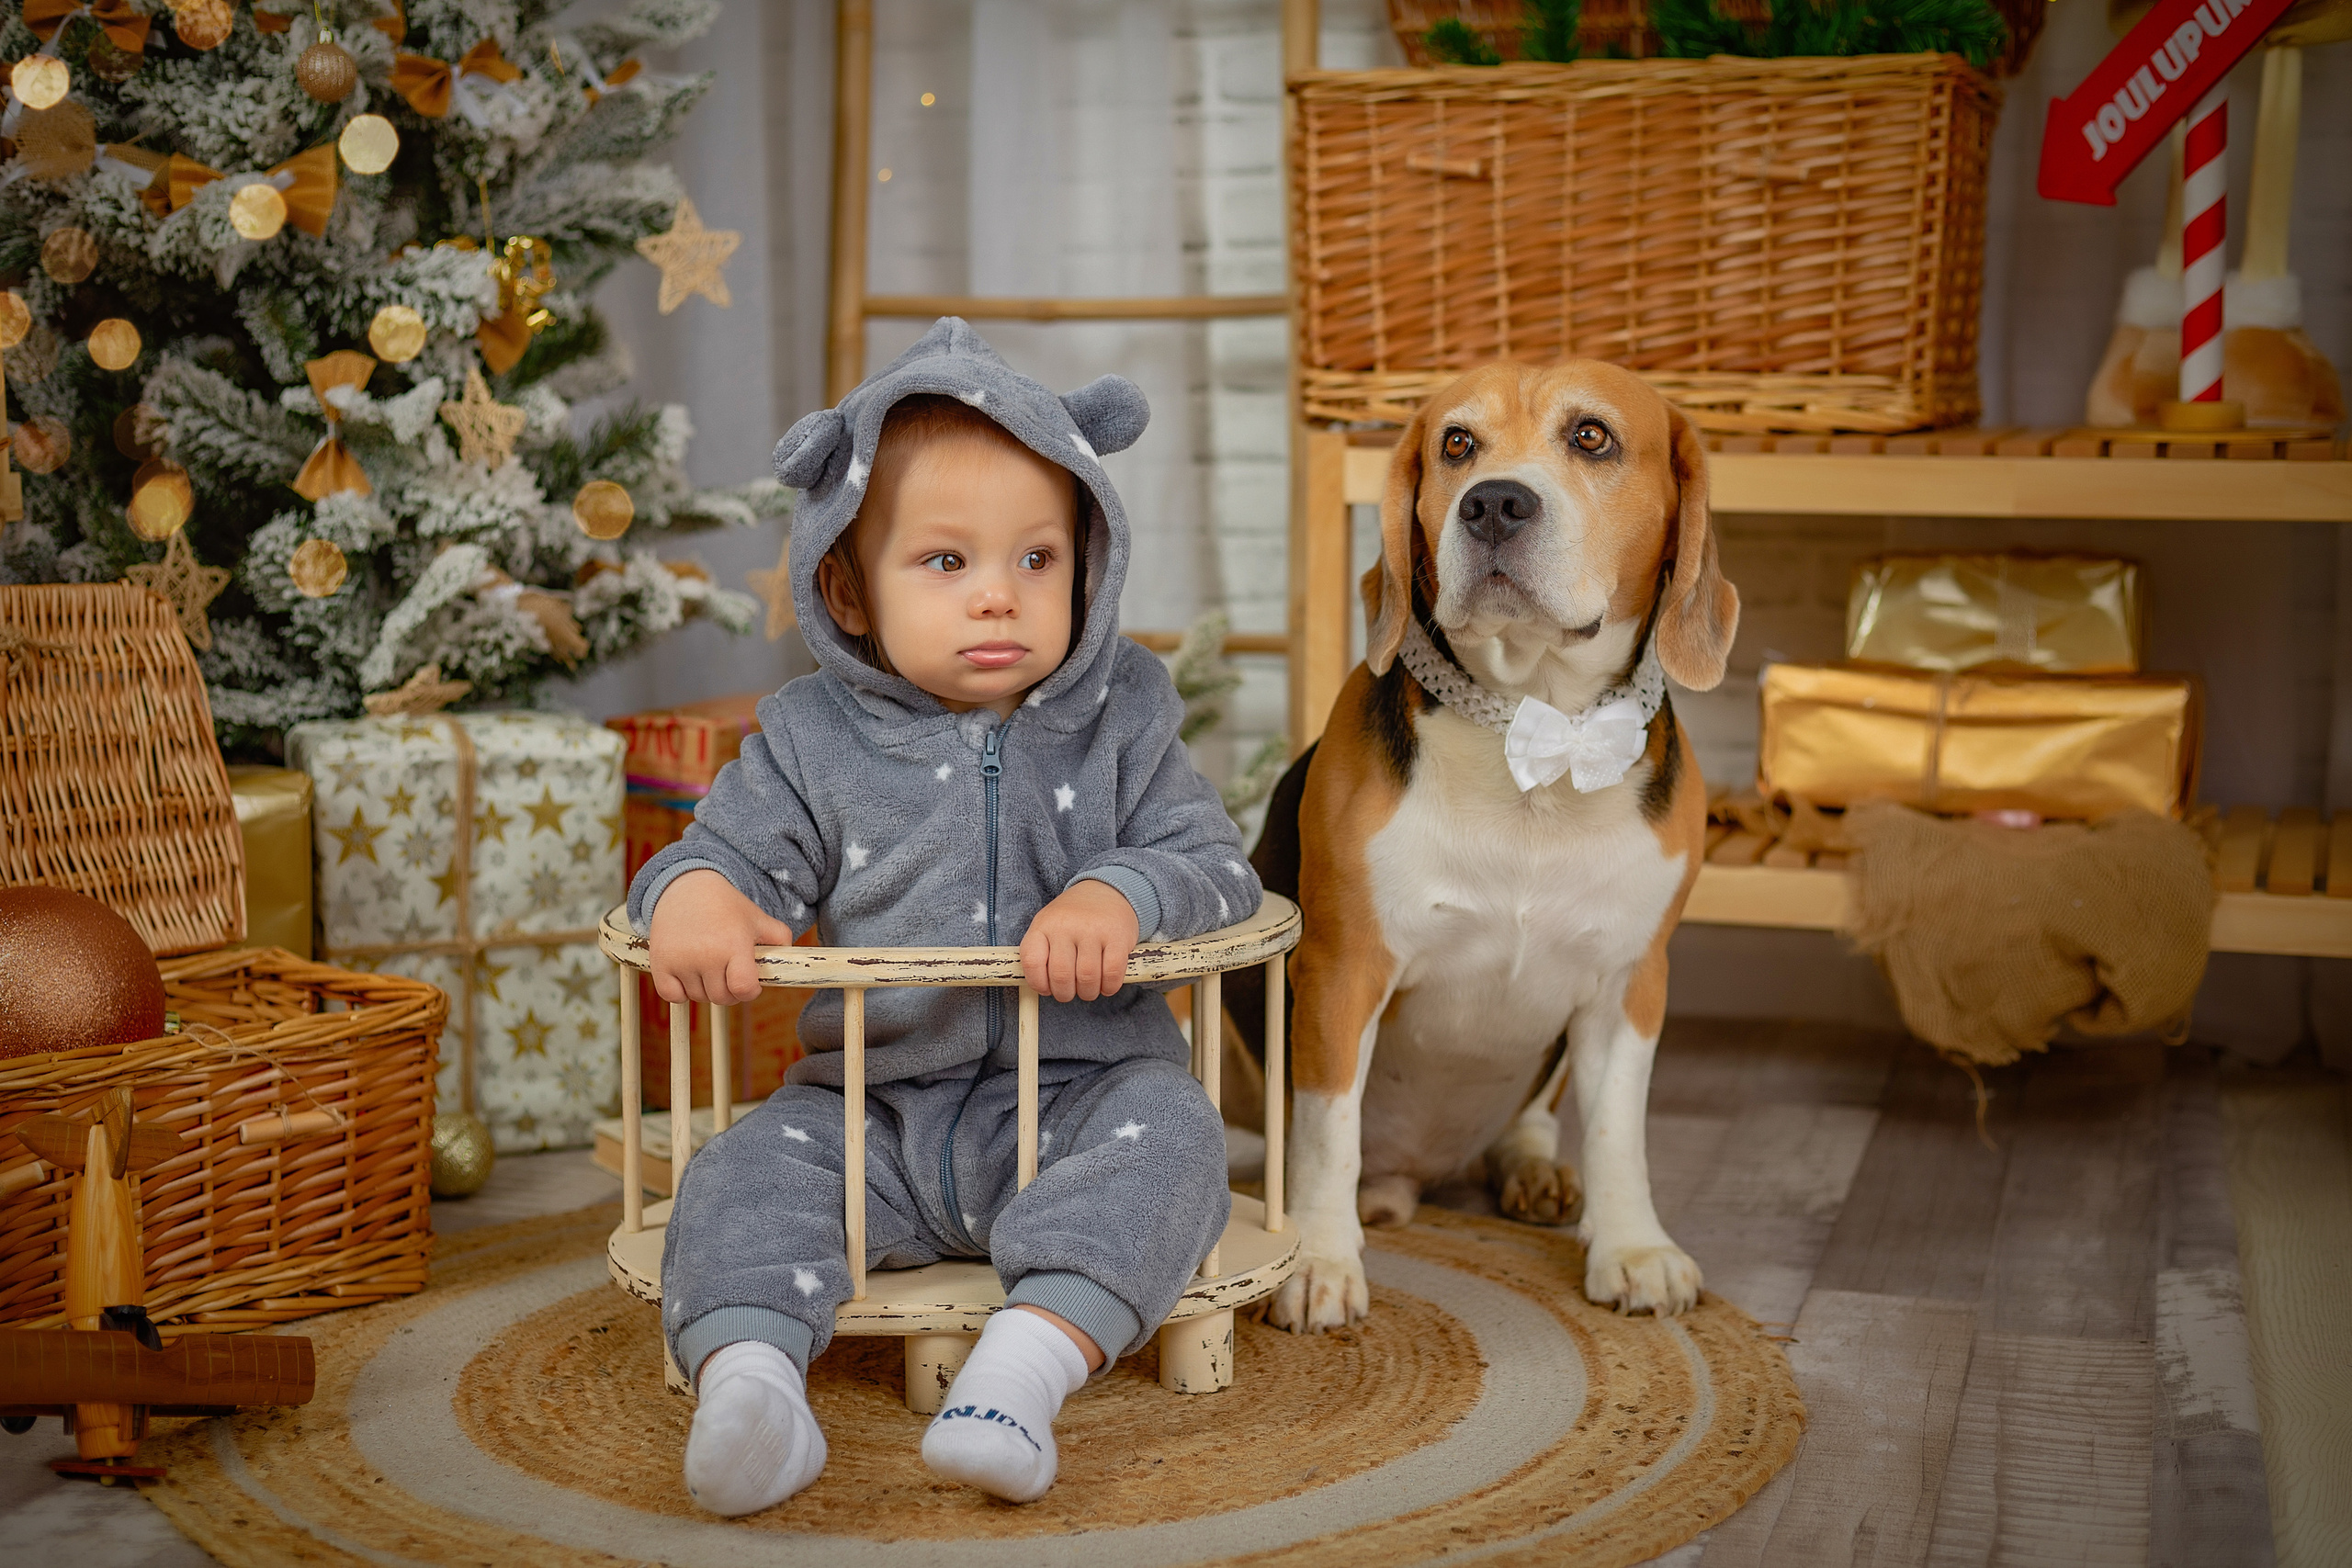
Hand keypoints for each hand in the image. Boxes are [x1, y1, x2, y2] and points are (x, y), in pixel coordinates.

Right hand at [647, 869, 796, 1005]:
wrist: (686, 887)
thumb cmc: (725, 906)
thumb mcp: (757, 918)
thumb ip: (780, 938)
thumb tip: (790, 959)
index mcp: (734, 944)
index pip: (743, 989)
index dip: (749, 991)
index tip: (748, 982)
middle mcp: (706, 955)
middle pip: (721, 998)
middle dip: (729, 990)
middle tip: (728, 972)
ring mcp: (681, 960)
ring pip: (698, 997)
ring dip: (705, 988)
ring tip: (708, 965)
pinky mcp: (660, 963)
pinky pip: (672, 996)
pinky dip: (680, 991)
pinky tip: (688, 974)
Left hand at [1019, 880, 1139, 1003]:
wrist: (1107, 891)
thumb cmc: (1073, 917)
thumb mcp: (1048, 925)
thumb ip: (1040, 953)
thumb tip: (1042, 988)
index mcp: (1044, 924)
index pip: (1032, 962)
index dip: (1038, 983)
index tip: (1046, 989)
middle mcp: (1067, 925)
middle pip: (1061, 976)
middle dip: (1065, 993)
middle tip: (1069, 992)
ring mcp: (1093, 930)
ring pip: (1087, 978)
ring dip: (1088, 993)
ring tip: (1088, 989)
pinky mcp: (1118, 937)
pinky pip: (1112, 973)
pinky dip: (1109, 987)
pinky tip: (1106, 985)